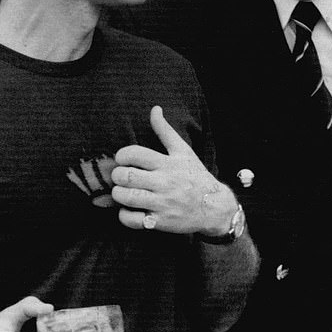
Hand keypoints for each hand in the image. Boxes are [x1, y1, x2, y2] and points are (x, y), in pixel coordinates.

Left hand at [111, 105, 236, 234]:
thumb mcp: (183, 151)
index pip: (133, 154)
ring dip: (118, 194)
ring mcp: (162, 203)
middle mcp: (164, 182)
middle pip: (125, 176)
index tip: (124, 160)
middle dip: (117, 175)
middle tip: (121, 177)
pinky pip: (132, 220)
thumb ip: (165, 131)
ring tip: (123, 192)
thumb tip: (155, 109)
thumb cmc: (196, 176)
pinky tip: (129, 209)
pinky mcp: (160, 222)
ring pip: (125, 197)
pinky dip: (124, 215)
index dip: (121, 155)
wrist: (215, 207)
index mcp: (167, 163)